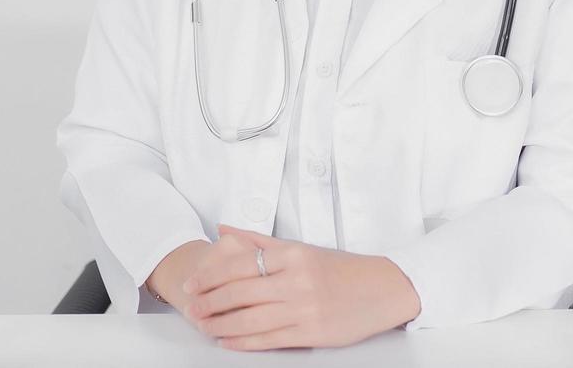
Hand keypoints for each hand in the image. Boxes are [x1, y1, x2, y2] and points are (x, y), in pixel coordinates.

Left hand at [179, 223, 420, 349]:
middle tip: (190, 307)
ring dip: (221, 324)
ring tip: (203, 325)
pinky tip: (227, 341)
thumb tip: (223, 230)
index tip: (192, 283)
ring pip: (251, 319)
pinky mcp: (312, 334)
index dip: (210, 275)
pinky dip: (243, 342)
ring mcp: (304, 309)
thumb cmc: (340, 268)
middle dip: (209, 301)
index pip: (240, 264)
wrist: (383, 290)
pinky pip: (269, 339)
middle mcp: (297, 281)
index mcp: (293, 255)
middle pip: (241, 292)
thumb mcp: (301, 248)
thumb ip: (259, 240)